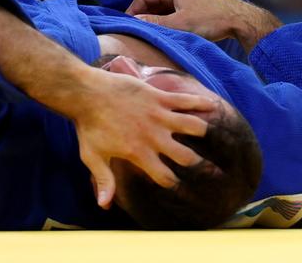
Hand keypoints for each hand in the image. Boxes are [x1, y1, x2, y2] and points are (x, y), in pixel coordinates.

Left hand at [73, 66, 216, 208]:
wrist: (89, 94)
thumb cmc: (89, 127)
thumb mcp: (93, 158)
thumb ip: (104, 180)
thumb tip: (105, 206)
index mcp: (139, 153)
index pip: (164, 176)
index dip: (176, 184)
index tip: (184, 187)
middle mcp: (153, 136)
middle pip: (184, 155)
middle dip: (200, 164)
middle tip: (213, 170)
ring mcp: (159, 115)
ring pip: (191, 125)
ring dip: (203, 131)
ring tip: (210, 135)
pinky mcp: (159, 97)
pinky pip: (185, 100)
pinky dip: (200, 102)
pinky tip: (212, 105)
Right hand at [126, 0, 280, 53]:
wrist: (240, 20)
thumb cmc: (211, 19)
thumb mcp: (179, 24)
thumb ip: (155, 24)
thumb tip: (134, 23)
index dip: (132, 10)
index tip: (127, 26)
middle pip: (153, 1)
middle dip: (143, 16)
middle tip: (136, 33)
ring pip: (164, 8)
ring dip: (156, 20)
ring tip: (150, 36)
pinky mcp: (197, 7)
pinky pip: (175, 13)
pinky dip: (167, 22)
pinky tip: (167, 35)